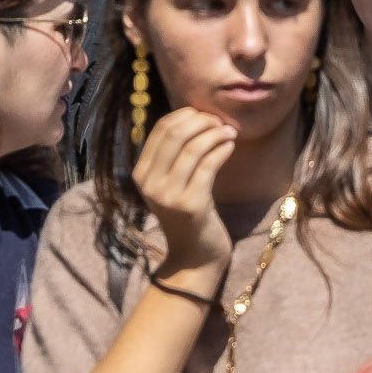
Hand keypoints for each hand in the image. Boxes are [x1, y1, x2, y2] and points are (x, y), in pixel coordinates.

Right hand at [136, 106, 236, 279]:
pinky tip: (230, 146)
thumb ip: (173, 157)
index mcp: (140, 174)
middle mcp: (150, 183)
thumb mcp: (170, 185)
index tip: (206, 116)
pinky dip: (222, 149)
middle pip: (175, 133)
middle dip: (202, 121)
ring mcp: (169, 195)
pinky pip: (209, 164)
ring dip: (215, 133)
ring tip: (229, 132)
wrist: (194, 257)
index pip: (160, 129)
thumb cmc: (187, 216)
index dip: (186, 115)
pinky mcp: (191, 204)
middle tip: (220, 123)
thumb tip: (194, 117)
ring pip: (193, 147)